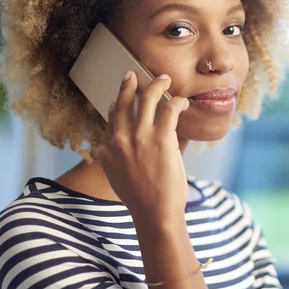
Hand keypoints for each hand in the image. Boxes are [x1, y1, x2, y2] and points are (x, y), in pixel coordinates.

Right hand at [97, 71, 189, 224]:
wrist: (154, 214)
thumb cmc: (141, 199)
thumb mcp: (119, 176)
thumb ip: (121, 156)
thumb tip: (127, 143)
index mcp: (106, 149)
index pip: (111, 118)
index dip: (118, 105)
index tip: (122, 99)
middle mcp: (119, 139)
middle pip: (123, 102)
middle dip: (128, 84)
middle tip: (133, 74)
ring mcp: (140, 137)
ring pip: (147, 98)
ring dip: (157, 84)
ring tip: (165, 79)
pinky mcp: (161, 138)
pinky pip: (170, 109)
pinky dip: (177, 101)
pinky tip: (182, 102)